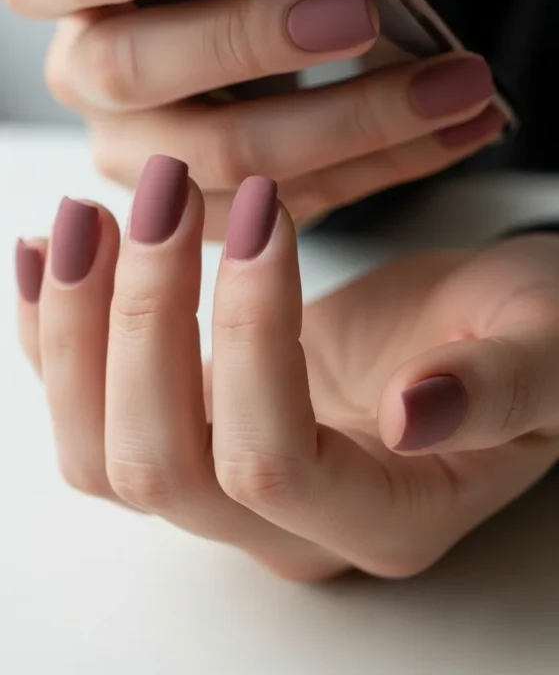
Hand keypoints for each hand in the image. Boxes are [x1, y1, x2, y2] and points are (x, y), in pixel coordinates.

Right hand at [2, 0, 502, 237]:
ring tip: (453, 84)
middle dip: (249, 40)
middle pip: (134, 69)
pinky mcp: (204, 215)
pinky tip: (453, 130)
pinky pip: (287, 205)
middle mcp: (91, 77)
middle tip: (357, 12)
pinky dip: (384, 166)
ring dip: (353, 120)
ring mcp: (139, 157)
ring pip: (225, 155)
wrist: (281, 36)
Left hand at [15, 157, 558, 581]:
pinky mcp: (198, 425)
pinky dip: (55, 335)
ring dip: (78, 334)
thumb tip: (417, 416)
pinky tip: (45, 254)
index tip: (271, 209)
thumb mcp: (546, 349)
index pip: (276, 463)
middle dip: (145, 324)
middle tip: (162, 196)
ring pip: (103, 456)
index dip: (254, 338)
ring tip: (85, 216)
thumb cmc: (535, 334)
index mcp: (387, 516)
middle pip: (164, 468)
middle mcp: (290, 526)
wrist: (498, 327)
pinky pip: (91, 409)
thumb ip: (499, 390)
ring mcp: (231, 484)